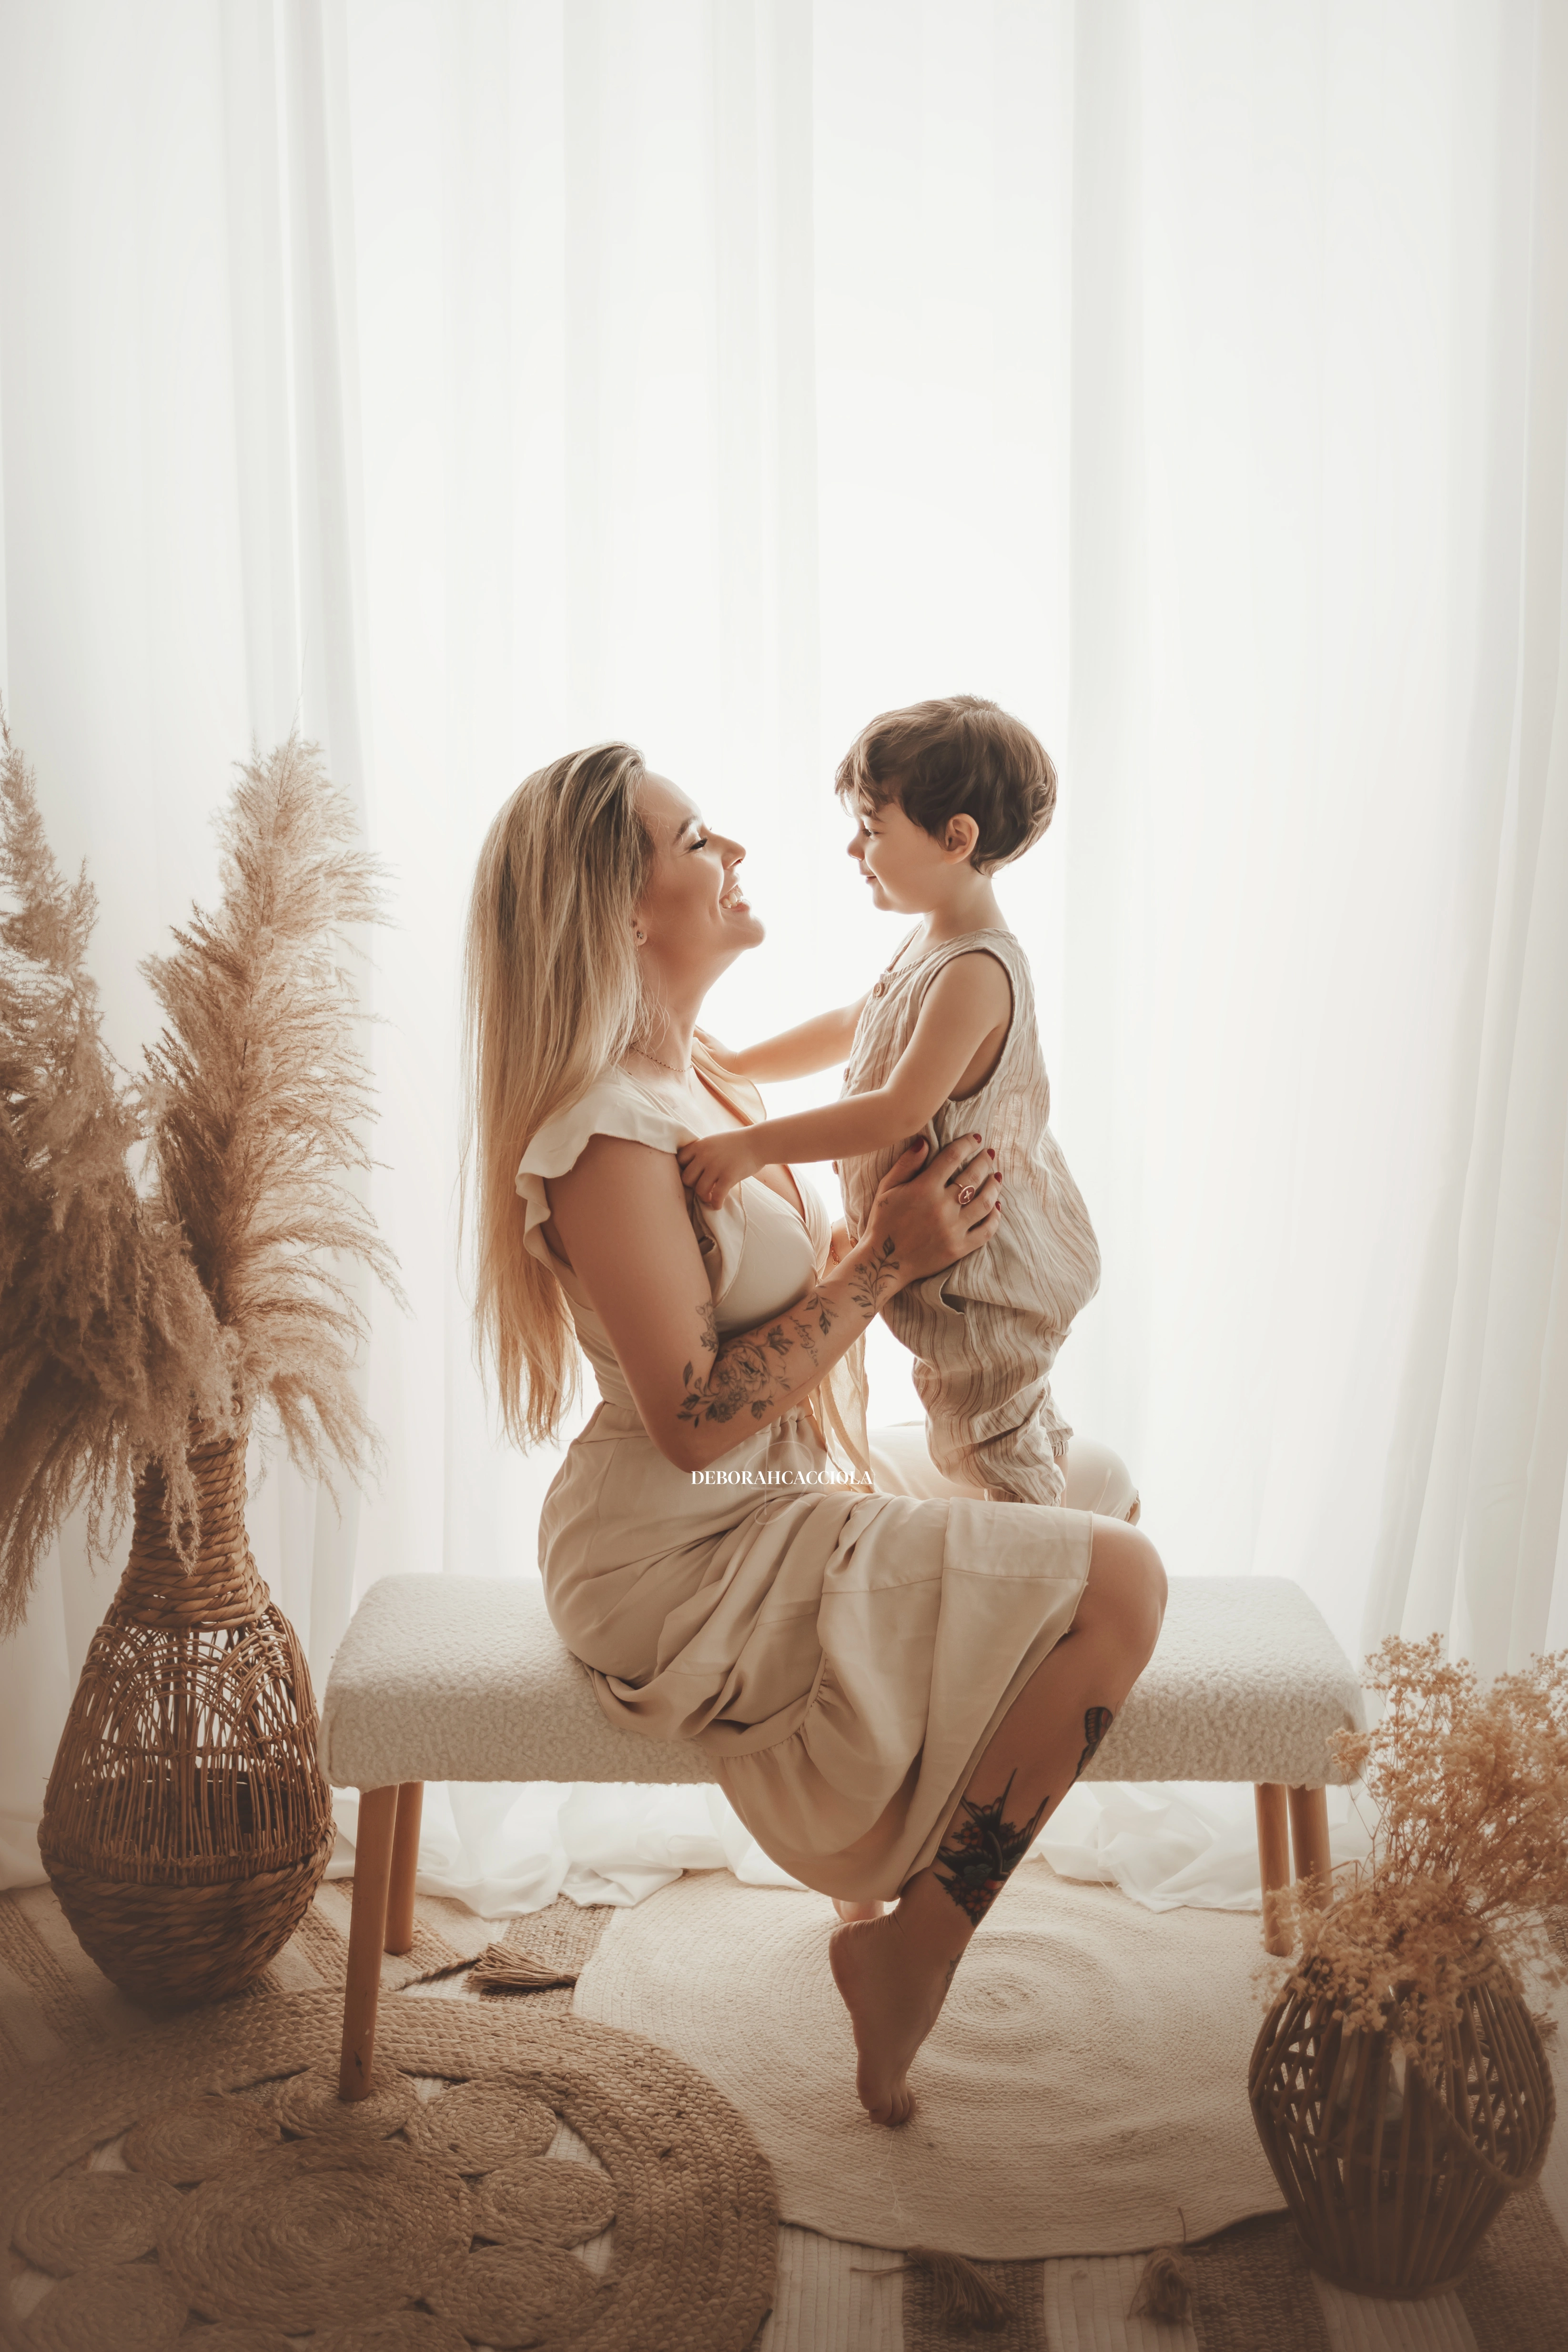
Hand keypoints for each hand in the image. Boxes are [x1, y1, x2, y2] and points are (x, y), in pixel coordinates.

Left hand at [677, 1128, 761, 1210]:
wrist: (758, 1142)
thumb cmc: (737, 1143)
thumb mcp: (714, 1141)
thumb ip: (702, 1152)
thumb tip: (692, 1169)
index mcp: (700, 1145)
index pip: (679, 1160)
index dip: (684, 1170)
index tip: (693, 1175)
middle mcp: (705, 1155)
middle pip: (686, 1178)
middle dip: (693, 1186)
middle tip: (702, 1188)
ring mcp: (716, 1166)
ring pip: (700, 1190)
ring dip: (704, 1197)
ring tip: (710, 1198)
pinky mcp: (729, 1177)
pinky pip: (716, 1197)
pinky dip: (716, 1204)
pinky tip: (718, 1205)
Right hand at [848, 1133, 999, 1311]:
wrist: (883, 1263)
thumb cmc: (883, 1222)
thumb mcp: (887, 1188)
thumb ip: (906, 1164)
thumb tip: (925, 1140)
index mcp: (923, 1189)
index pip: (953, 1157)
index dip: (967, 1143)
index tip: (976, 1138)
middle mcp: (941, 1207)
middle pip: (973, 1176)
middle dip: (985, 1161)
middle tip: (990, 1154)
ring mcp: (953, 1229)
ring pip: (985, 1201)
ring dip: (994, 1185)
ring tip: (997, 1176)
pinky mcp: (959, 1248)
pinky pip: (986, 1230)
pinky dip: (995, 1216)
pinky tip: (996, 1206)